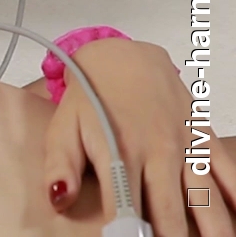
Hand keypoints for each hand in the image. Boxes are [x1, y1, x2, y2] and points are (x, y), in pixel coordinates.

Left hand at [43, 37, 235, 236]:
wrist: (121, 57)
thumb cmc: (90, 97)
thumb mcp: (63, 128)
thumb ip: (60, 165)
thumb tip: (58, 199)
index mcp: (119, 153)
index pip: (124, 207)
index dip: (126, 232)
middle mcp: (157, 152)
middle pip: (170, 210)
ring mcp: (184, 145)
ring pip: (204, 197)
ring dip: (212, 227)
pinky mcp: (203, 136)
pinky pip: (227, 169)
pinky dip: (235, 192)